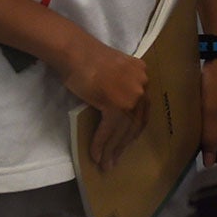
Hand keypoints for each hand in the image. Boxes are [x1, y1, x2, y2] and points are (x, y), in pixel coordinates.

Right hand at [57, 33, 148, 169]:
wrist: (74, 52)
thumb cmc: (86, 60)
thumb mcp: (114, 70)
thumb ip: (121, 85)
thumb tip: (117, 109)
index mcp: (143, 75)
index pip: (142, 109)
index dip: (133, 130)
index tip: (125, 144)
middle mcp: (142, 85)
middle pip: (136, 122)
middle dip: (124, 144)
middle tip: (115, 160)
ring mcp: (131, 95)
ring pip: (123, 130)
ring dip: (113, 149)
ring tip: (106, 164)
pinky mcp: (116, 104)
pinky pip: (109, 130)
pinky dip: (101, 144)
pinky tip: (96, 155)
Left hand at [198, 58, 216, 166]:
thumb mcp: (211, 113)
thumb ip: (210, 139)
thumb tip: (211, 163)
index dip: (213, 158)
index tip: (196, 153)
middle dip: (210, 142)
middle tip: (192, 134)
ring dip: (210, 130)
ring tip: (196, 123)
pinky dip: (212, 120)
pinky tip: (202, 114)